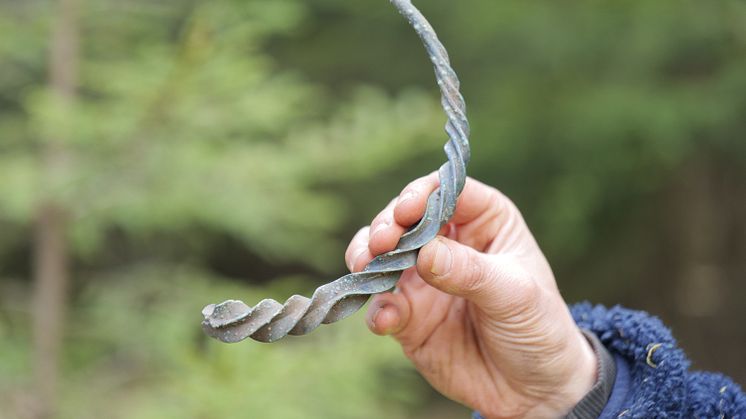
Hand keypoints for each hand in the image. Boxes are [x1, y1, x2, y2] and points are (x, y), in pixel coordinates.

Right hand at [345, 174, 596, 418]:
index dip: (422, 194)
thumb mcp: (516, 294)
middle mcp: (447, 243)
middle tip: (381, 242)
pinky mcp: (408, 317)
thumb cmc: (538, 327)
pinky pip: (382, 306)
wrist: (533, 389)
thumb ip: (470, 272)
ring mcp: (423, 280)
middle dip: (387, 225)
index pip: (446, 191)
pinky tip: (386, 320)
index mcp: (483, 221)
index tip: (407, 211)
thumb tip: (424, 253)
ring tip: (363, 266)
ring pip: (381, 256)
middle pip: (405, 218)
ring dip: (367, 257)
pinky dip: (377, 310)